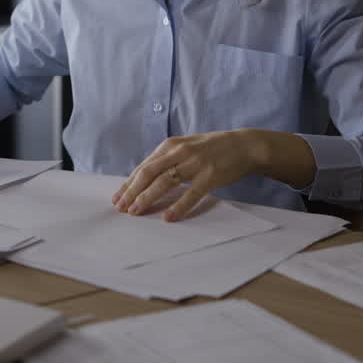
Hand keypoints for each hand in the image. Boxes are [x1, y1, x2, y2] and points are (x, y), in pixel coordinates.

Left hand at [112, 130, 258, 221]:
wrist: (244, 146)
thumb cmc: (212, 148)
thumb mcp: (186, 146)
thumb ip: (167, 158)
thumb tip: (144, 177)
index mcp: (171, 145)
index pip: (143, 166)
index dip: (128, 183)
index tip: (117, 197)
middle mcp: (179, 152)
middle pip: (148, 174)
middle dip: (132, 192)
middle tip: (121, 208)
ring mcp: (195, 164)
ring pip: (164, 183)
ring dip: (147, 199)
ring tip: (136, 212)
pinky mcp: (210, 176)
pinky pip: (190, 194)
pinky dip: (178, 207)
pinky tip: (167, 218)